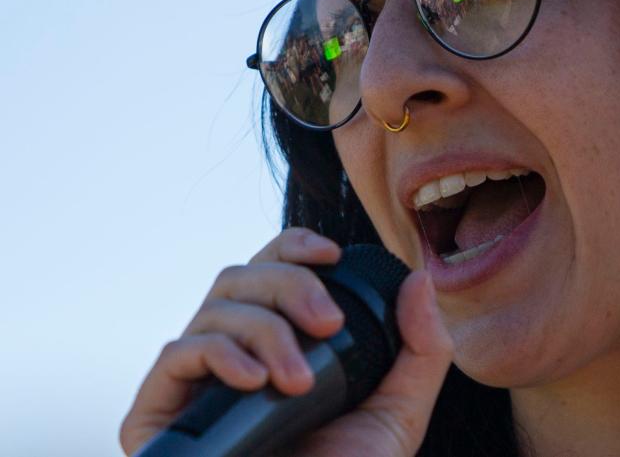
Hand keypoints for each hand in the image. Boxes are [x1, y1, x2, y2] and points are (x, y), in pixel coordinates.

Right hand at [119, 228, 452, 456]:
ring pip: (216, 307)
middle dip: (290, 285)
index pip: (273, 267)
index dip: (295, 246)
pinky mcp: (157, 413)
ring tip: (299, 380)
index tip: (332, 254)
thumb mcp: (399, 412)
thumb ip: (422, 348)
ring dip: (265, 329)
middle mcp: (233, 352)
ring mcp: (194, 382)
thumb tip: (420, 280)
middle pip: (243, 276)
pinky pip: (176, 353)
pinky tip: (255, 381)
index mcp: (280, 341)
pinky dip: (218, 353)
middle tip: (328, 323)